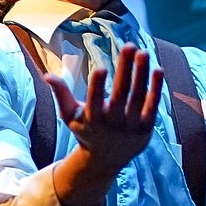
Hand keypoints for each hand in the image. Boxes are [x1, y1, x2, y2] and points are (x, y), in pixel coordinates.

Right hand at [45, 43, 162, 205]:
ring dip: (141, 74)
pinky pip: (152, 107)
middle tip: (128, 45)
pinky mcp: (146, 130)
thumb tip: (47, 75)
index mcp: (91, 120)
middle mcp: (112, 124)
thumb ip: (61, 94)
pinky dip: (155, 89)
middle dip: (124, 69)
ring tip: (143, 52)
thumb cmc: (86, 131)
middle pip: (120, 95)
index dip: (97, 86)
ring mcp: (130, 128)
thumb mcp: (70, 116)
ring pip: (138, 98)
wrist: (106, 160)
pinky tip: (157, 70)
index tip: (101, 68)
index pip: (94, 102)